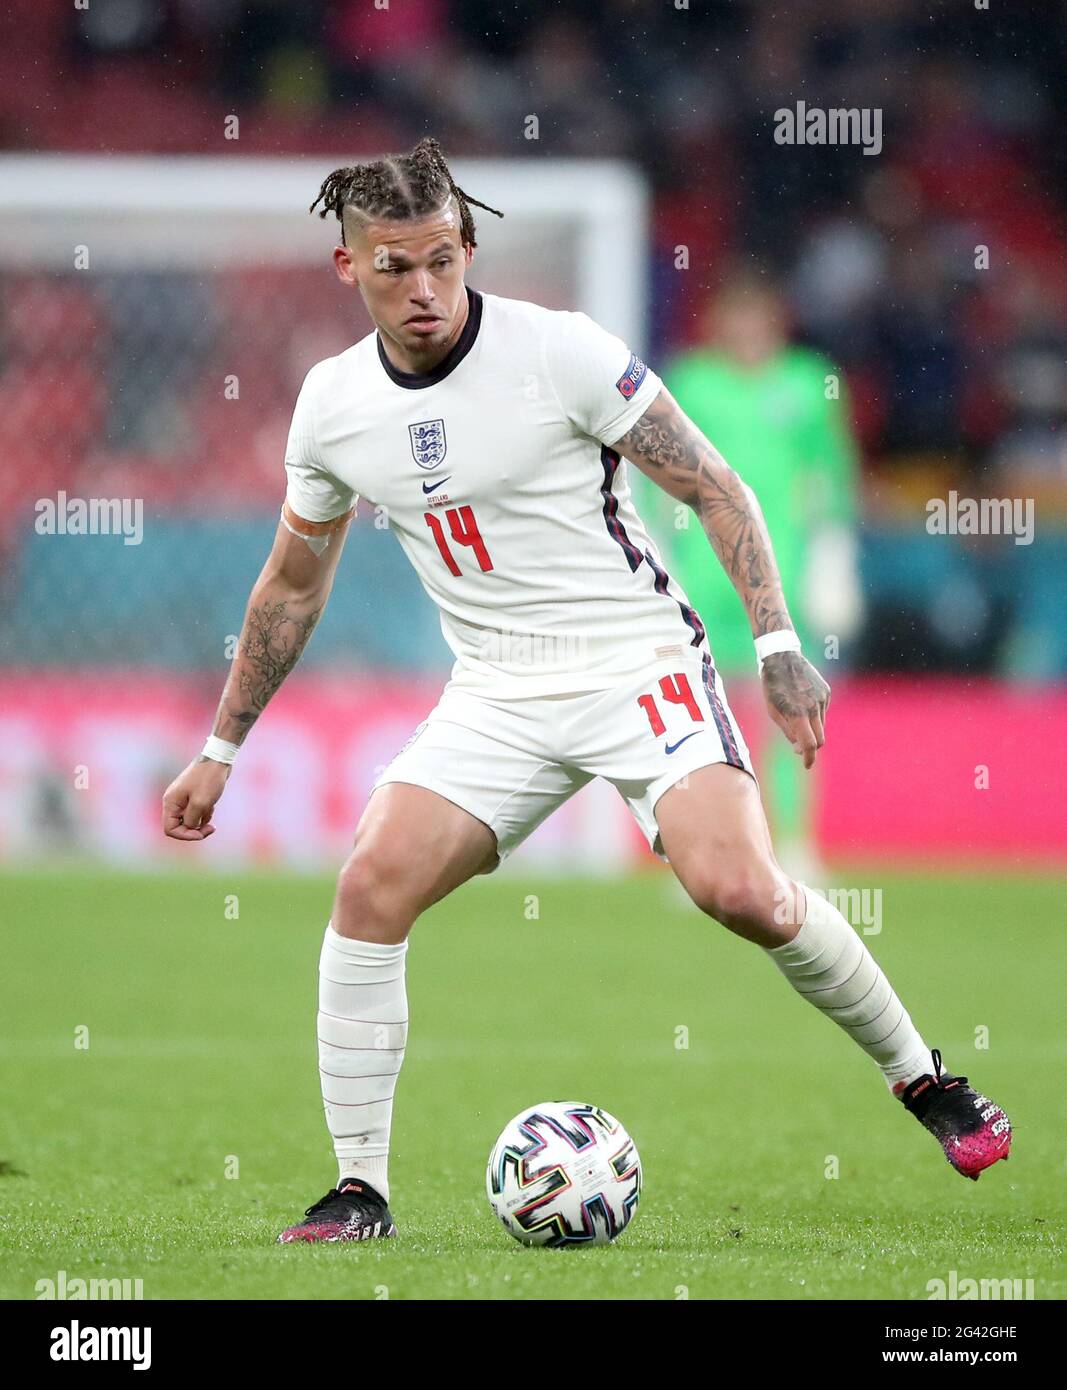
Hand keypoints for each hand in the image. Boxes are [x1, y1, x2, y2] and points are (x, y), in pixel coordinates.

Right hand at [162, 757, 231, 840]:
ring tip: (211, 808)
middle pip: (179, 826)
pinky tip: (212, 804)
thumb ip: (191, 820)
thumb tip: (190, 827)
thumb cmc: (208, 780)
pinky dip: (205, 813)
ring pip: (189, 820)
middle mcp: (173, 801)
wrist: (217, 760)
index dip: (185, 835)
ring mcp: (182, 799)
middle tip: (211, 828)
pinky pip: (196, 812)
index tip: (202, 834)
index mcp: (171, 802)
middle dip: (195, 829)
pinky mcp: (192, 796)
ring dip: (202, 820)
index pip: (170, 829)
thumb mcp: (200, 804)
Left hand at [761, 652, 829, 768]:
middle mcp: (814, 707)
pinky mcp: (826, 692)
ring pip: (821, 725)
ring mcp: (822, 698)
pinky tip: (801, 702)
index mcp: (798, 713)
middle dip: (811, 746)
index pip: (809, 744)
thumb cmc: (772, 686)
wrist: (783, 657)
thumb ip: (788, 731)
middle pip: (820, 738)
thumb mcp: (772, 711)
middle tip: (798, 748)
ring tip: (794, 716)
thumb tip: (799, 747)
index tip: (806, 765)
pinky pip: (822, 711)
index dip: (809, 758)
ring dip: (810, 728)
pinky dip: (813, 714)